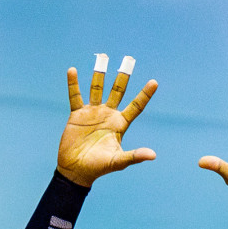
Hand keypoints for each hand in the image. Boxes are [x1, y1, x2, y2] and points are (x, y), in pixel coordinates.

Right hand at [56, 55, 158, 186]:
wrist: (77, 170)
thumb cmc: (99, 167)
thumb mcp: (118, 161)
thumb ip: (134, 156)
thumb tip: (153, 155)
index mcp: (120, 124)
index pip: (136, 106)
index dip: (145, 95)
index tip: (154, 82)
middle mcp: (108, 115)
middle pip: (118, 91)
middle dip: (123, 76)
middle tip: (129, 60)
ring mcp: (93, 113)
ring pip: (97, 89)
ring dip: (99, 74)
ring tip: (102, 57)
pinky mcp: (77, 115)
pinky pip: (75, 96)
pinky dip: (74, 84)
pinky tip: (73, 71)